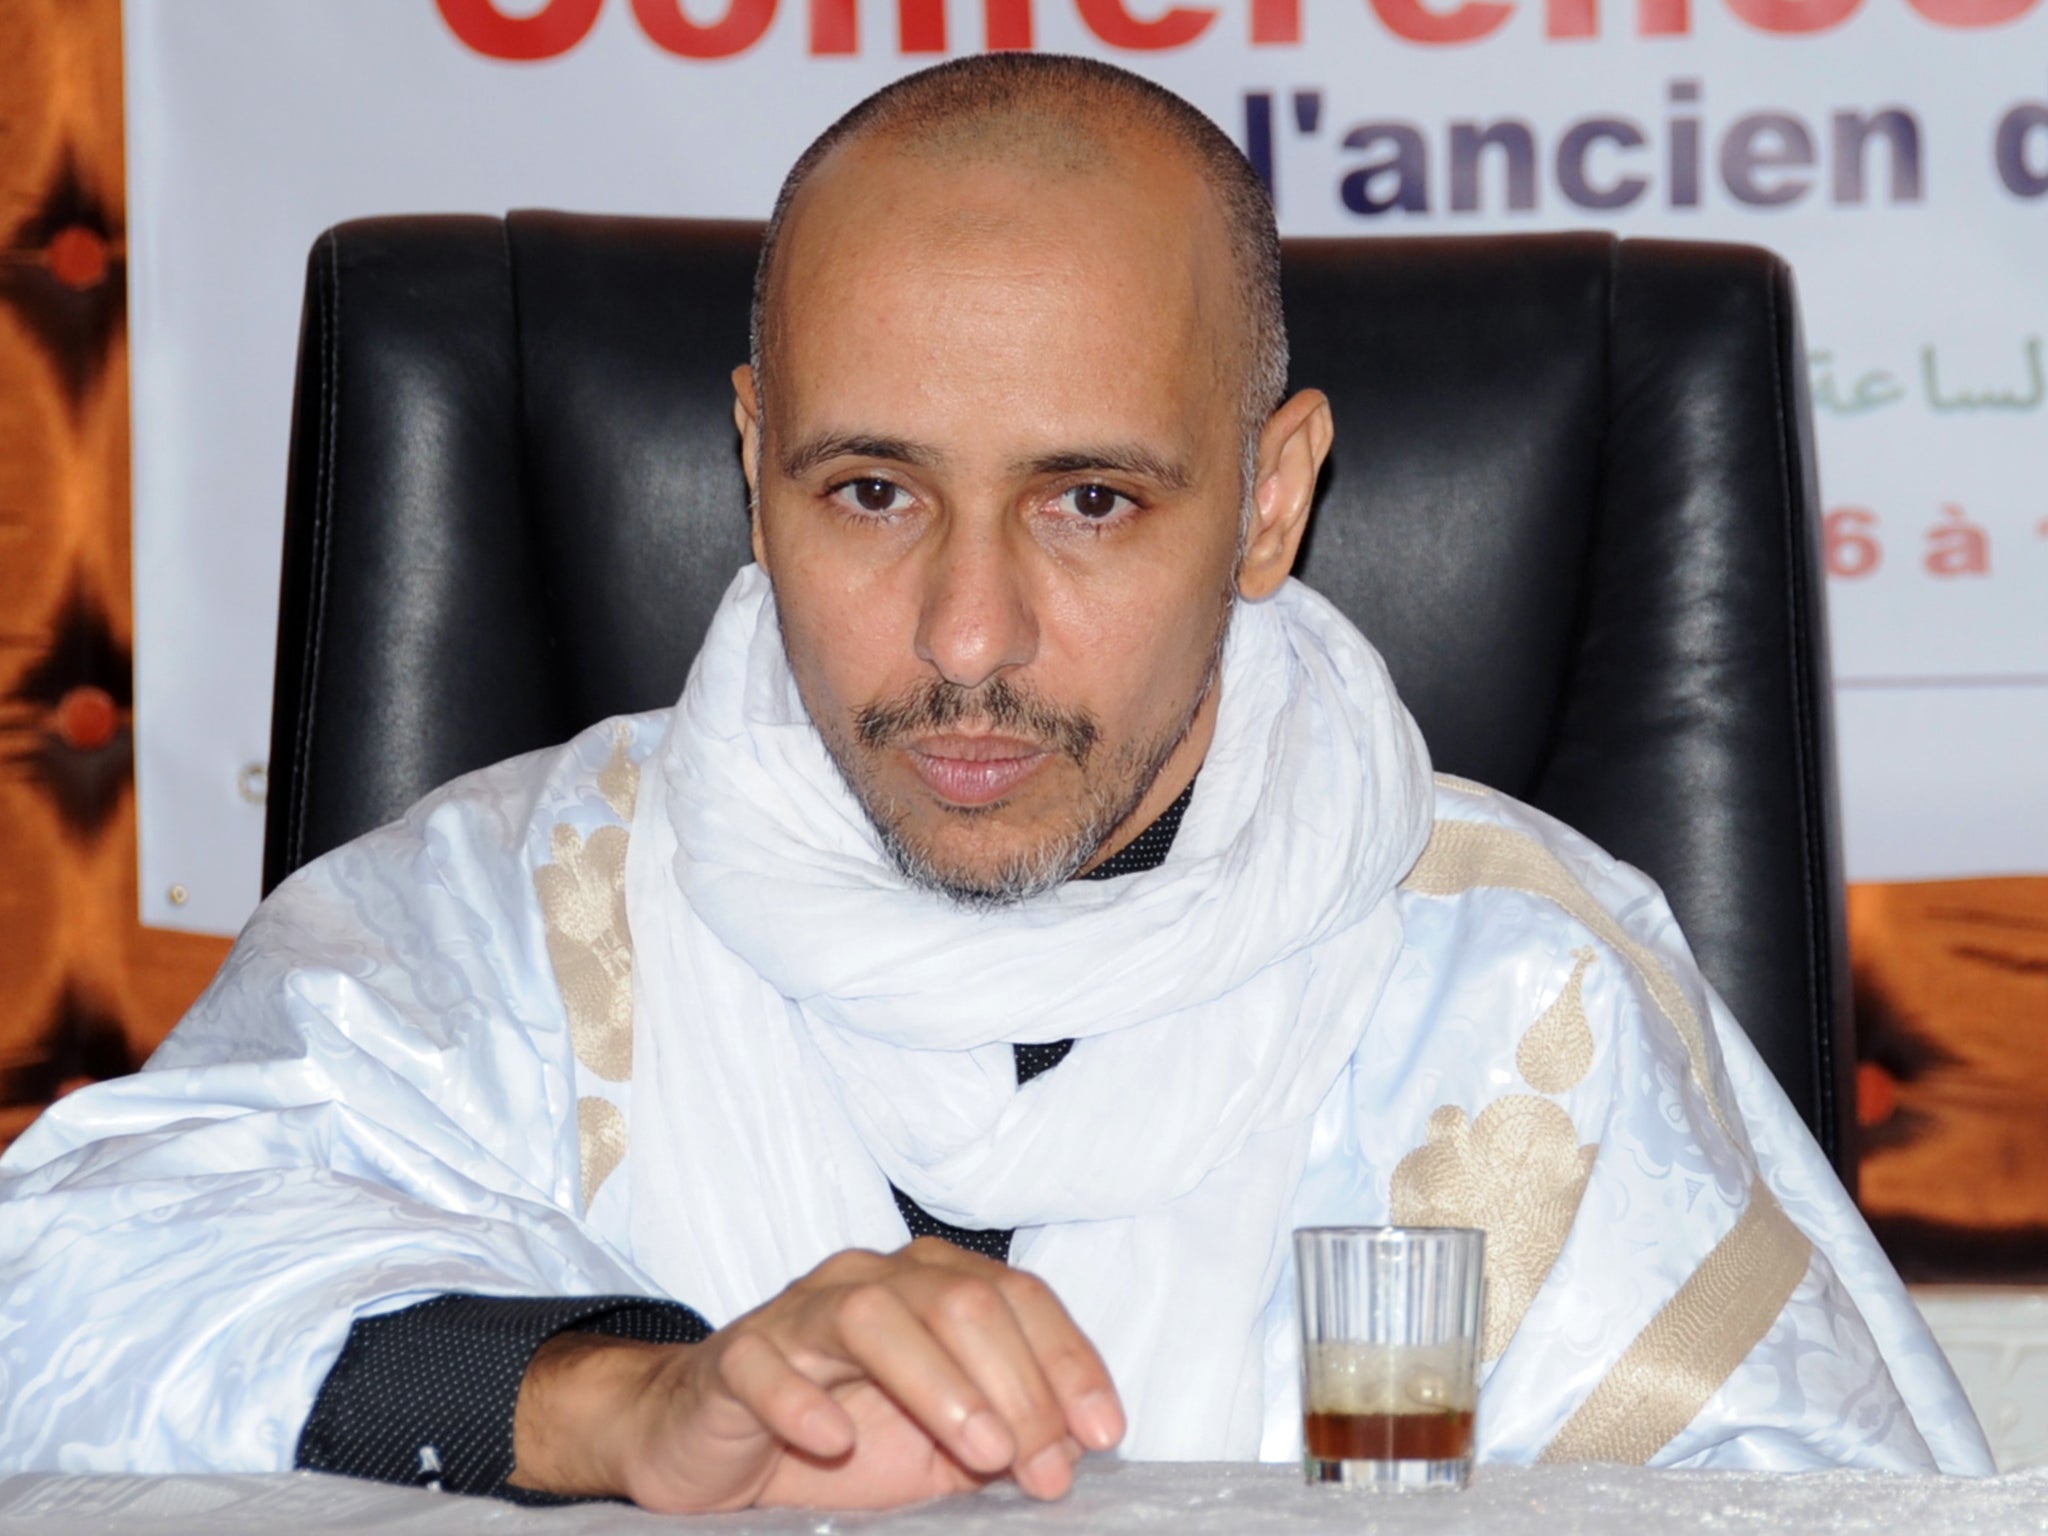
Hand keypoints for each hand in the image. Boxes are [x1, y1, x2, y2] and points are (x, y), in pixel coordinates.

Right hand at [508, 1238, 1125, 1510]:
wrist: (707, 1440)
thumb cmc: (836, 1433)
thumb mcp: (937, 1445)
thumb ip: (1002, 1437)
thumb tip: (1070, 1456)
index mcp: (931, 1285)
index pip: (1018, 1297)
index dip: (1069, 1362)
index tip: (1101, 1434)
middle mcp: (872, 1280)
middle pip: (960, 1301)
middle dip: (1018, 1387)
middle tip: (1043, 1469)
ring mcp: (800, 1312)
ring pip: (876, 1317)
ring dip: (940, 1384)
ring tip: (982, 1452)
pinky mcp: (736, 1357)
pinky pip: (767, 1362)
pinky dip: (802, 1400)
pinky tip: (834, 1442)